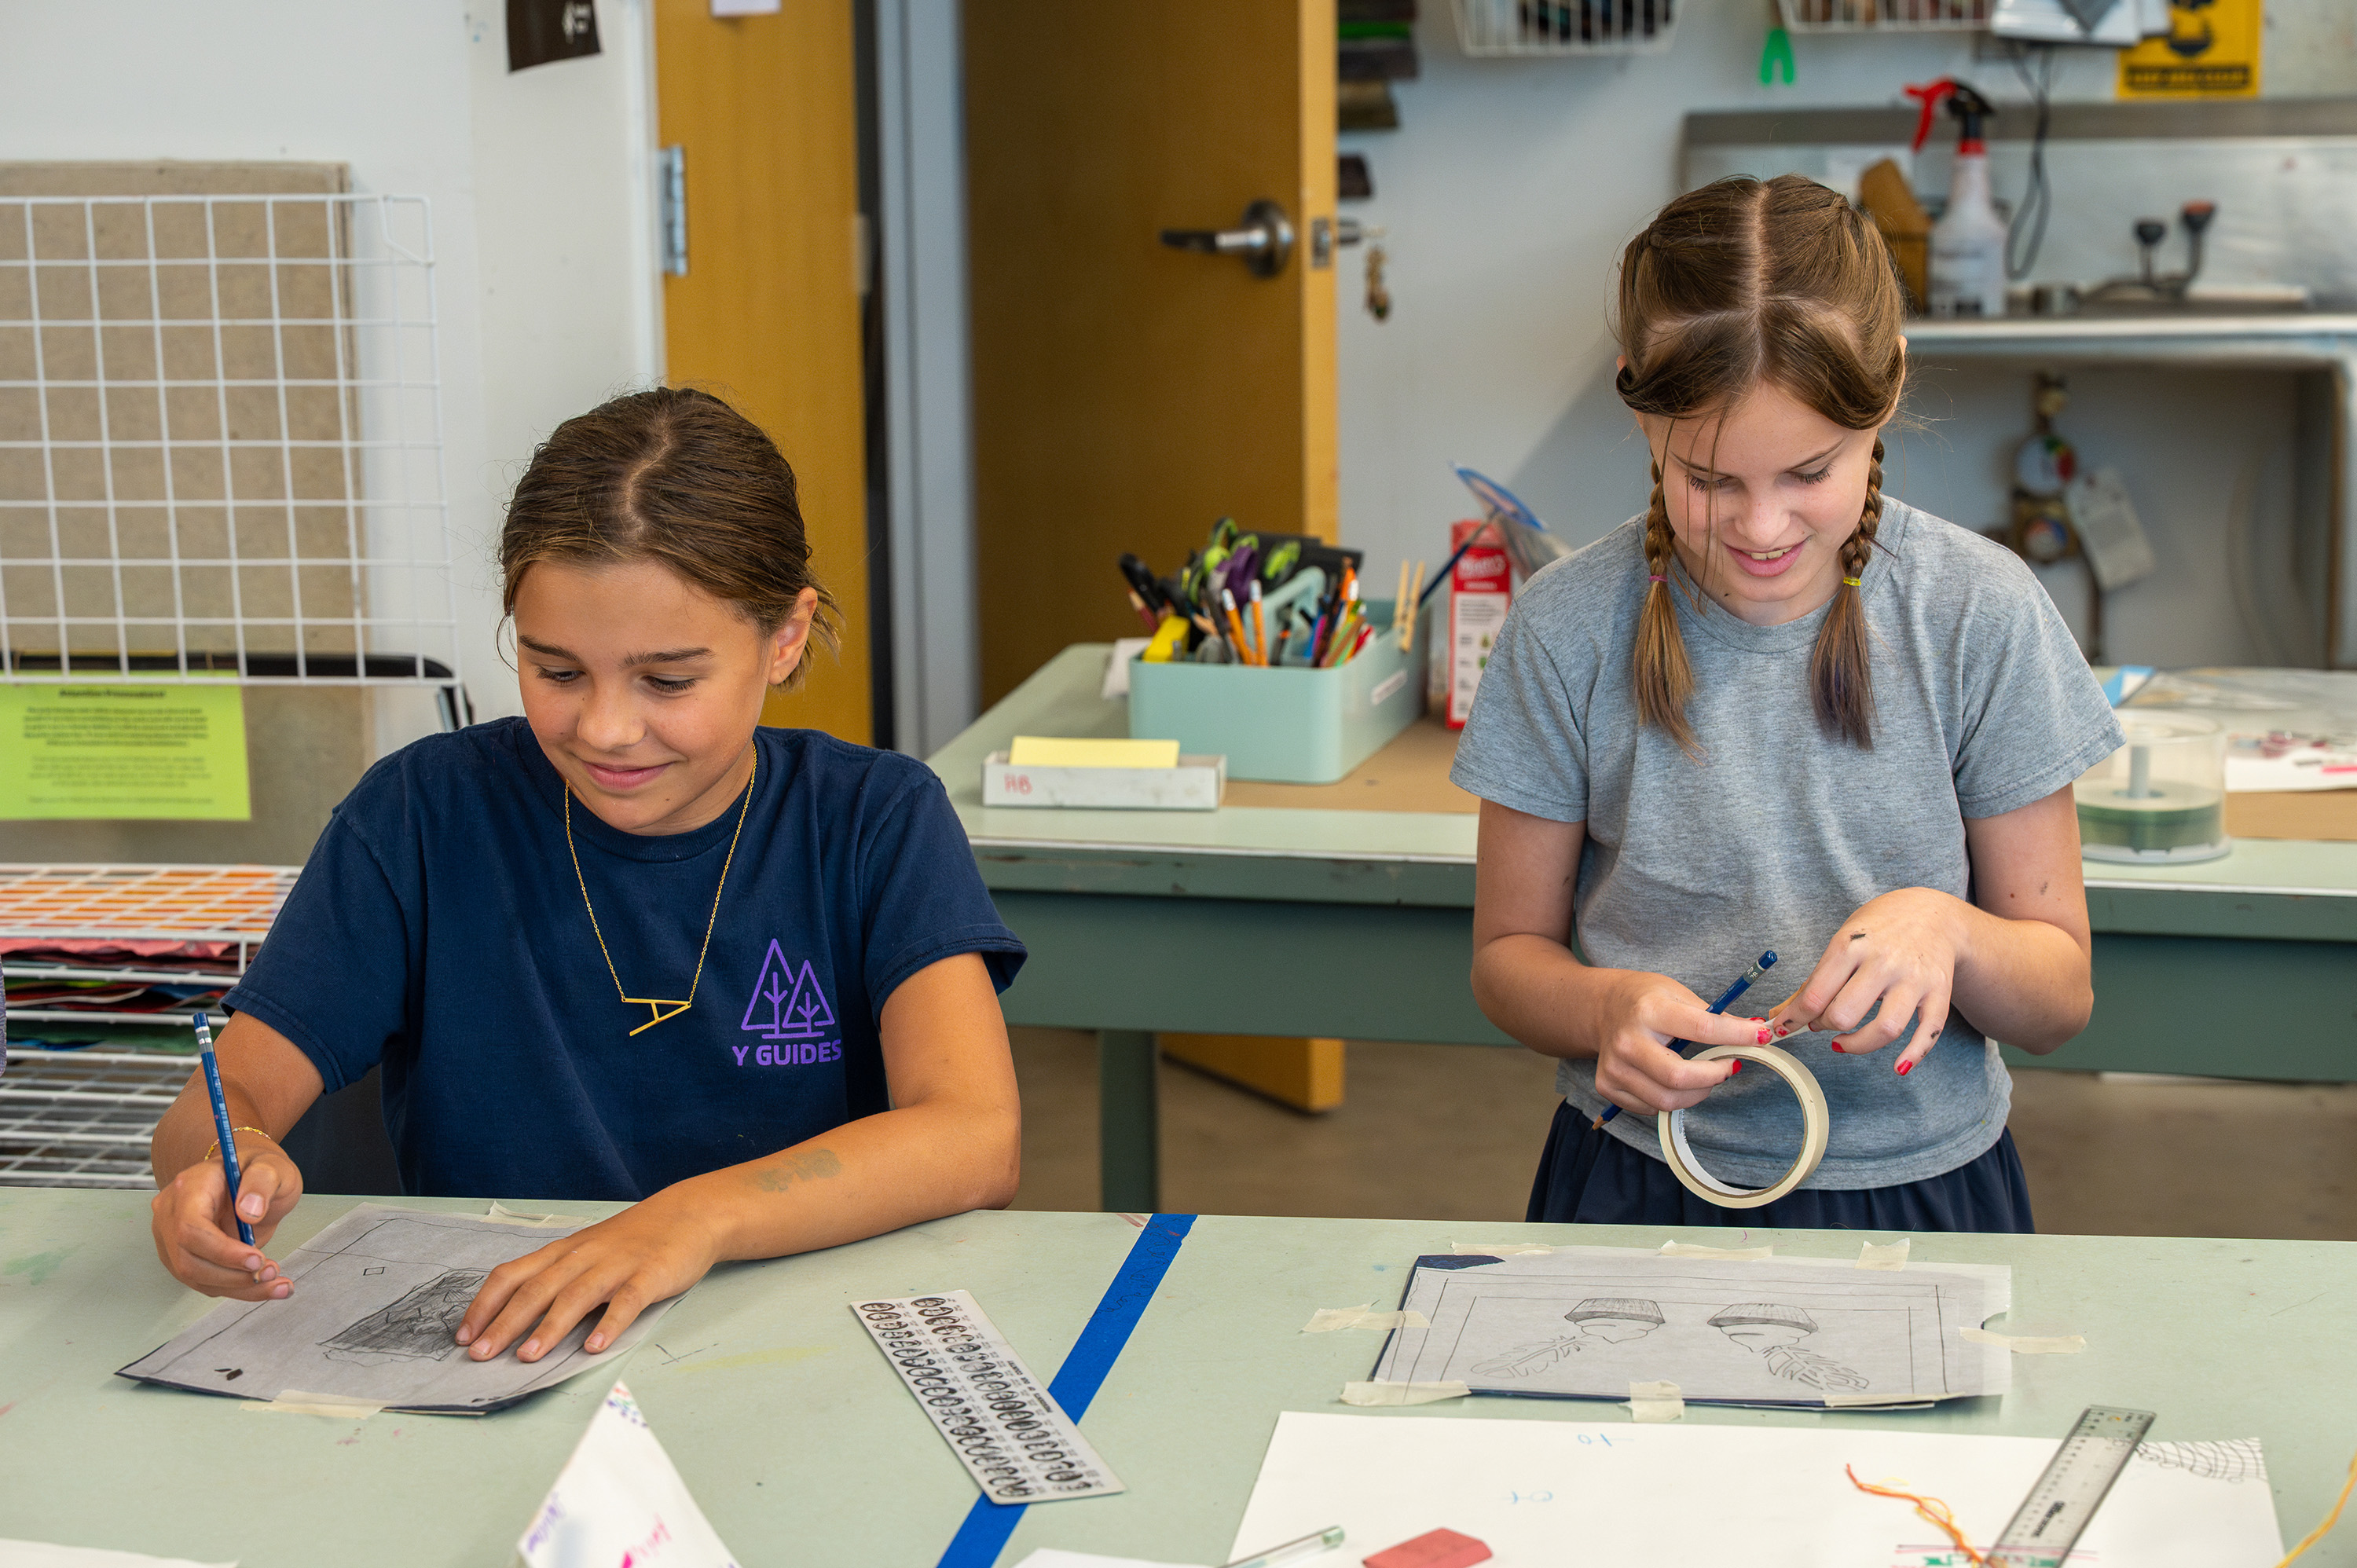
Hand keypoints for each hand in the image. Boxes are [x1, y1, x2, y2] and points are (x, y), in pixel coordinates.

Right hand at [149, 1136, 304, 1299]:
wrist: (249, 1179)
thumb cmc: (257, 1169)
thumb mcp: (270, 1166)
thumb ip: (261, 1182)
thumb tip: (249, 1213)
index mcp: (188, 1187)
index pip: (190, 1227)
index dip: (221, 1251)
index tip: (256, 1259)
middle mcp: (171, 1214)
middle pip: (188, 1260)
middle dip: (232, 1276)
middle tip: (272, 1272)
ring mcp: (173, 1238)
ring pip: (196, 1277)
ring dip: (239, 1288)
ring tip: (278, 1283)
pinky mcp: (184, 1256)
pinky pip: (206, 1281)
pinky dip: (238, 1290)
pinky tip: (267, 1287)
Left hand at [456, 1187, 725, 1362]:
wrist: (688, 1215)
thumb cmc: (632, 1240)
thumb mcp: (587, 1252)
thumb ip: (558, 1279)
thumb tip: (517, 1322)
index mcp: (563, 1252)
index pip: (512, 1275)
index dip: (485, 1305)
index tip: (463, 1336)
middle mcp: (583, 1257)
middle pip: (537, 1289)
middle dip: (505, 1323)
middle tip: (481, 1355)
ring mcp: (616, 1265)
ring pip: (575, 1296)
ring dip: (549, 1327)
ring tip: (527, 1356)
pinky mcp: (649, 1275)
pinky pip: (626, 1301)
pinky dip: (608, 1324)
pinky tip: (593, 1346)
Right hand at [1589, 970, 1763, 1115]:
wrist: (1603, 1007)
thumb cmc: (1645, 999)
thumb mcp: (1678, 994)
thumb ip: (1713, 1017)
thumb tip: (1755, 1032)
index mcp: (1649, 1010)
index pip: (1701, 1029)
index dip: (1737, 1036)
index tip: (1760, 1037)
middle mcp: (1627, 1041)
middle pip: (1679, 1078)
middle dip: (1714, 1077)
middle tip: (1727, 1067)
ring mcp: (1614, 1067)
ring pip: (1666, 1100)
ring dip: (1696, 1092)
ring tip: (1703, 1076)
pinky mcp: (1607, 1085)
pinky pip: (1650, 1107)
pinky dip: (1671, 1098)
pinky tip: (1673, 1081)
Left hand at [1770, 887, 1967, 1073]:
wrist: (1932, 914)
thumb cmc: (1880, 928)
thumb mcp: (1842, 942)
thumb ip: (1814, 980)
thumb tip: (1781, 1014)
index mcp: (1851, 947)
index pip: (1815, 996)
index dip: (1794, 1019)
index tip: (1784, 1027)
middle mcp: (1883, 963)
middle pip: (1844, 1015)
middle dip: (1824, 1027)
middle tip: (1821, 1023)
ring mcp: (1914, 979)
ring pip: (1885, 1029)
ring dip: (1858, 1046)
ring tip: (1844, 1042)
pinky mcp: (1938, 992)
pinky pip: (1928, 1033)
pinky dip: (1913, 1055)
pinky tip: (1898, 1066)